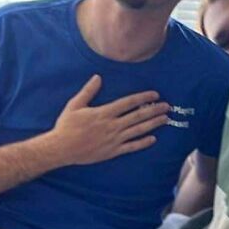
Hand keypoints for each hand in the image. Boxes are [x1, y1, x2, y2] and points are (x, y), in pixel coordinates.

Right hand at [49, 75, 169, 164]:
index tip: (155, 94)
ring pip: (138, 130)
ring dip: (153, 124)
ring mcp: (114, 139)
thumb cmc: (66, 126)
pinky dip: (143, 143)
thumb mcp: (75, 105)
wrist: (61, 148)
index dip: (143, 97)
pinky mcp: (113, 151)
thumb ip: (88, 91)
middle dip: (154, 110)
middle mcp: (112, 125)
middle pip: (138, 116)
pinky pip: (131, 147)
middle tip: (167, 106)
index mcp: (103, 113)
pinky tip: (153, 139)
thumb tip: (98, 77)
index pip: (128, 102)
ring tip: (164, 119)